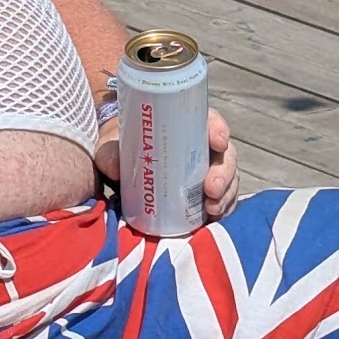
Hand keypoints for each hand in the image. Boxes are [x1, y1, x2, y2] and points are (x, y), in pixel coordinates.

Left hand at [93, 107, 239, 224]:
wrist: (120, 166)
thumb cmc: (121, 147)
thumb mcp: (111, 146)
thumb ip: (110, 154)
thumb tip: (116, 167)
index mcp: (185, 124)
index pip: (210, 121)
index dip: (219, 129)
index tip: (217, 141)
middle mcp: (201, 145)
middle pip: (224, 154)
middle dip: (224, 171)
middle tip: (211, 189)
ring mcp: (207, 169)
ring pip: (228, 178)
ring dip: (226, 194)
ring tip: (212, 209)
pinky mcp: (205, 192)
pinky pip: (223, 198)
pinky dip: (223, 208)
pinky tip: (215, 217)